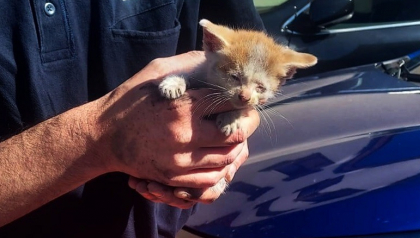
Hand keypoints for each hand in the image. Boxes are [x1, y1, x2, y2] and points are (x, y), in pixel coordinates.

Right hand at [92, 51, 259, 195]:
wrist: (103, 136)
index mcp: (182, 106)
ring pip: (227, 158)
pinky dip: (221, 168)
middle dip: (246, 125)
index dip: (242, 102)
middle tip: (244, 119)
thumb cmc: (131, 100)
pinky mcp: (173, 178)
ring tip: (232, 137)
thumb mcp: (156, 72)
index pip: (230, 104)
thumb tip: (217, 61)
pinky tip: (219, 157)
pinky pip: (210, 179)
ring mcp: (179, 161)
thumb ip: (189, 64)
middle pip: (235, 134)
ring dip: (235, 147)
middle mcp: (184, 135)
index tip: (242, 100)